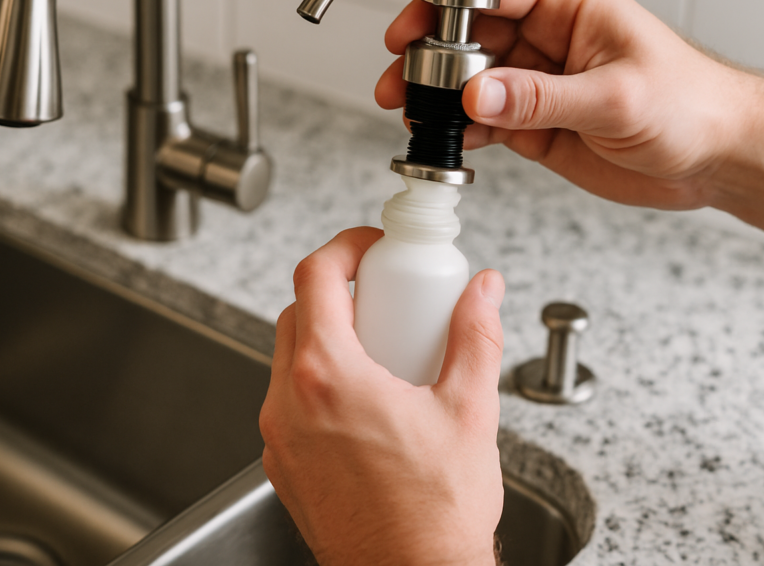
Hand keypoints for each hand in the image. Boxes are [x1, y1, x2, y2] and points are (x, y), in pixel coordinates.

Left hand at [259, 227, 505, 565]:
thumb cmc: (436, 515)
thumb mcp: (470, 410)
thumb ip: (476, 336)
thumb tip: (483, 291)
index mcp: (329, 378)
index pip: (314, 277)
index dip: (344, 248)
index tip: (371, 249)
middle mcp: (289, 404)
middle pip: (297, 313)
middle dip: (339, 293)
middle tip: (384, 299)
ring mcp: (279, 438)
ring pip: (289, 359)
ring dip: (328, 340)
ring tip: (382, 355)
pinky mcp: (282, 466)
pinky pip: (290, 402)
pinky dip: (320, 385)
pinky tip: (367, 405)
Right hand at [376, 0, 753, 210]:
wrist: (717, 159)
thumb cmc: (693, 106)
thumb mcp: (616, 98)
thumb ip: (540, 98)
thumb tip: (476, 95)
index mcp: (570, 3)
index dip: (444, 7)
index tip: (412, 32)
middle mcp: (548, 36)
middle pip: (468, 36)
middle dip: (430, 59)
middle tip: (401, 85)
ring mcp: (538, 81)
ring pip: (469, 81)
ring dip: (437, 100)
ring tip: (412, 117)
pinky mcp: (536, 121)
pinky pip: (485, 122)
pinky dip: (462, 133)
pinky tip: (448, 143)